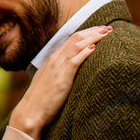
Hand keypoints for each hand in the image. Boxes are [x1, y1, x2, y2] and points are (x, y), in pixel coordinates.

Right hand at [10, 25, 111, 139]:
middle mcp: (55, 59)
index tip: (99, 30)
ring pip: (77, 45)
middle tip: (108, 27)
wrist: (31, 111)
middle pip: (76, 38)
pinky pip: (75, 60)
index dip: (86, 33)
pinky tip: (95, 48)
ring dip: (93, 37)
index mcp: (52, 59)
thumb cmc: (41, 100)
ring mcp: (58, 66)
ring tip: (106, 33)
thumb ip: (59, 72)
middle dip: (93, 31)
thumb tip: (70, 71)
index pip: (71, 39)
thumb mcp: (49, 81)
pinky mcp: (62, 77)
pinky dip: (85, 52)